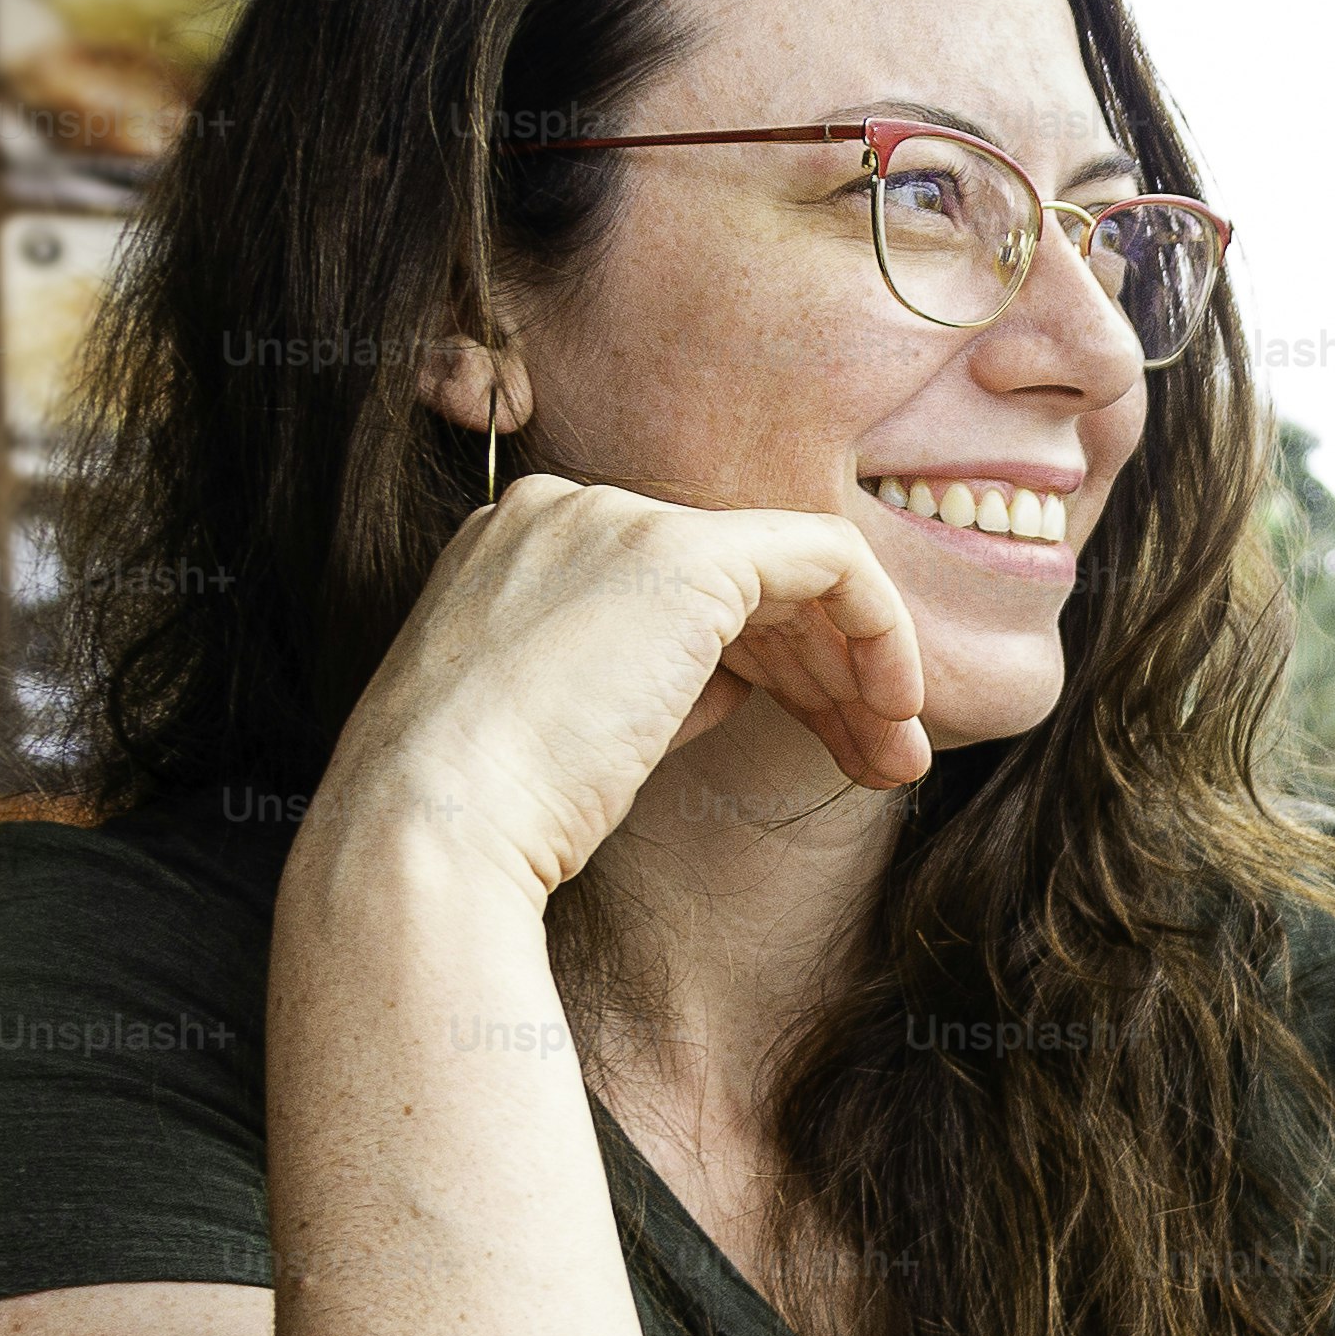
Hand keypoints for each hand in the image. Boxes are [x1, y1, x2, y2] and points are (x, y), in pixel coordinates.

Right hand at [325, 477, 929, 891]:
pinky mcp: (687, 557)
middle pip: (745, 587)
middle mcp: (571, 512)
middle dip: (830, 676)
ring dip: (860, 675)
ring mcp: (624, 522)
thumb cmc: (493, 809)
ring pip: (794, 580)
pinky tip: (894, 706)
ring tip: (897, 763)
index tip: (825, 743)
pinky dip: (879, 628)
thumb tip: (737, 679)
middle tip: (884, 761)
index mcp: (525, 545)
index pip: (686, 590)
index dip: (773, 666)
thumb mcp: (577, 727)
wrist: (437, 824)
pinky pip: (830, 560)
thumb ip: (654, 680)